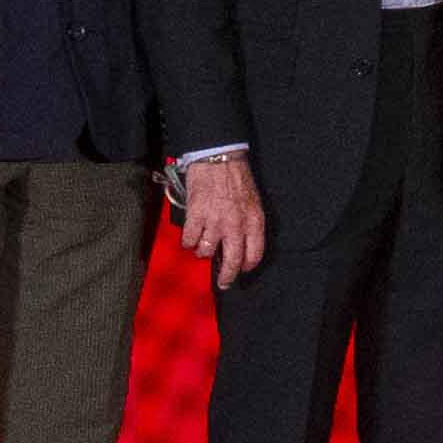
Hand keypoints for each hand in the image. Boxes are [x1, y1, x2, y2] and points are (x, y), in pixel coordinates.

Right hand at [173, 153, 268, 284]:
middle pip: (231, 262)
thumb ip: (249, 225)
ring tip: (202, 245)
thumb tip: (241, 245)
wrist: (219, 159)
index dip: (246, 267)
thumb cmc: (237, 179)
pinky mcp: (195, 217)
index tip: (241, 270)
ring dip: (202, 252)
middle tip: (223, 283)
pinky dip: (188, 241)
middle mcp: (236, 226)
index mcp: (254, 222)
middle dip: (226, 277)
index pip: (254, 255)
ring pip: (205, 253)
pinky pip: (189, 241)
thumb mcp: (253, 203)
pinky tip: (191, 235)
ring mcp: (215, 223)